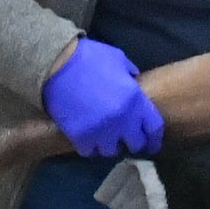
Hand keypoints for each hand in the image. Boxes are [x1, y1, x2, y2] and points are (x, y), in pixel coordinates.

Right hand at [40, 39, 163, 158]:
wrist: (55, 64)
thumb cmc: (89, 57)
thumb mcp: (118, 59)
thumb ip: (130, 74)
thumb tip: (133, 82)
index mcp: (135, 100)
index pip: (154, 128)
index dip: (153, 138)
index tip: (151, 142)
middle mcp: (122, 120)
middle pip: (135, 143)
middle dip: (132, 141)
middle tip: (126, 139)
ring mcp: (101, 131)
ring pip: (111, 150)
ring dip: (109, 144)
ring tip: (104, 138)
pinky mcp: (80, 137)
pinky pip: (89, 151)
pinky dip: (89, 146)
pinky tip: (87, 138)